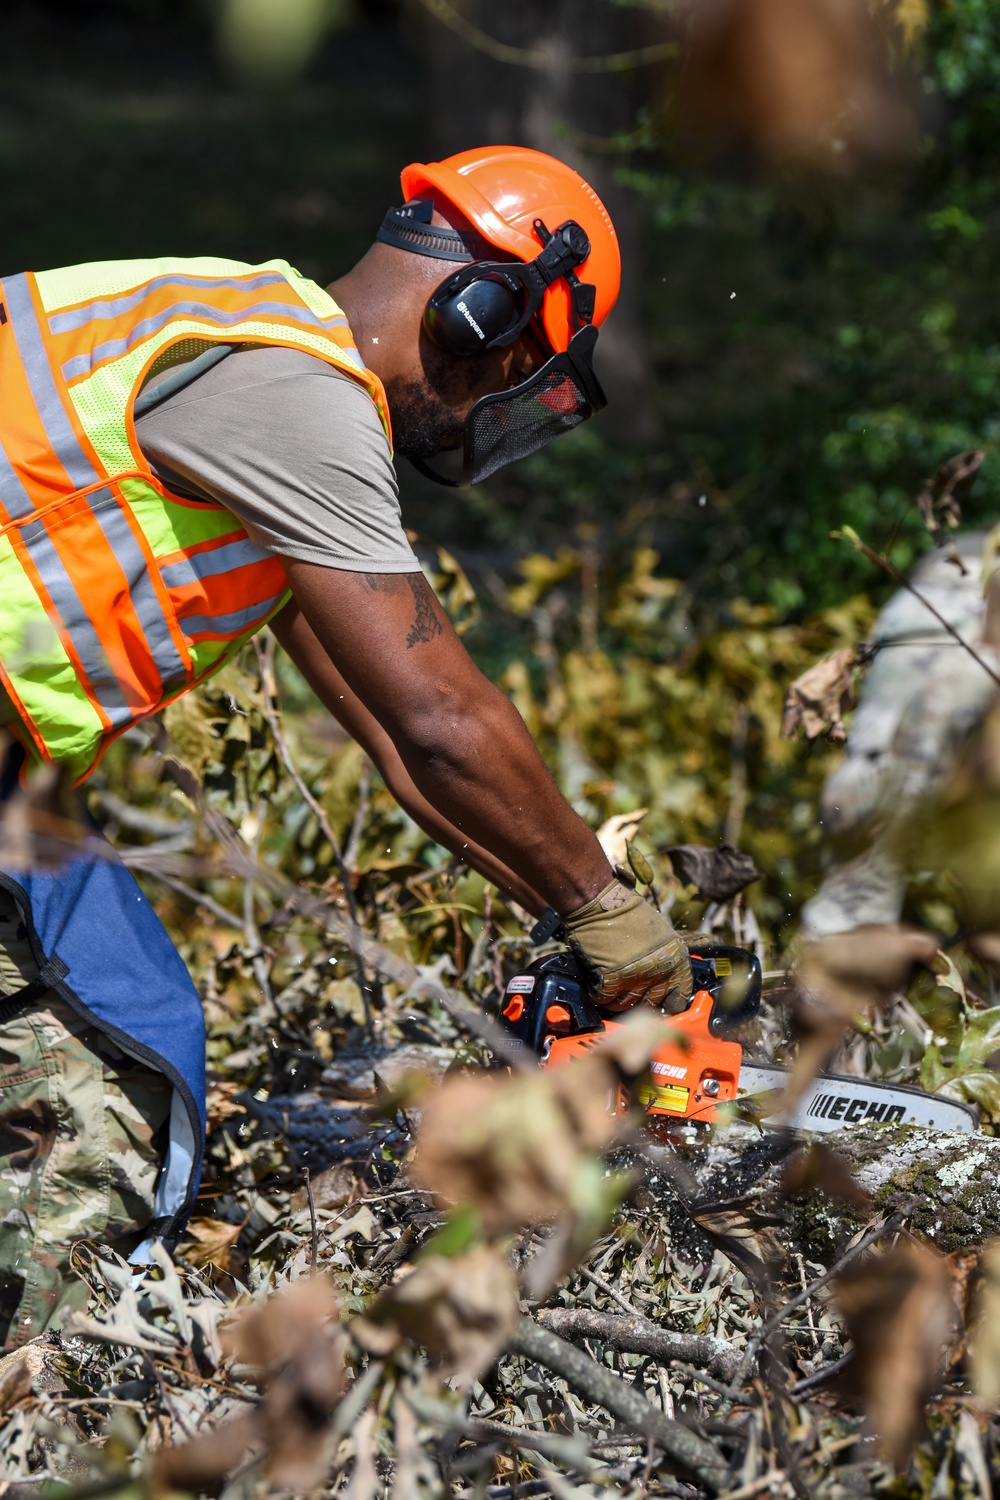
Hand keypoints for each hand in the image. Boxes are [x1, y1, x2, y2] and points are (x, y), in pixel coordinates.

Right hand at [563, 879, 691, 1013]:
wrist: (602, 902)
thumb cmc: (628, 914)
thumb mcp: (662, 933)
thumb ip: (666, 960)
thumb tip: (663, 981)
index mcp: (677, 960)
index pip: (680, 997)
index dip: (668, 1002)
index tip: (659, 1004)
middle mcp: (660, 971)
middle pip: (651, 1003)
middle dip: (638, 1000)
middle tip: (627, 990)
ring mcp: (636, 977)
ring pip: (626, 1004)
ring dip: (616, 998)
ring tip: (610, 984)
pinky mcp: (612, 979)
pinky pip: (604, 998)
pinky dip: (598, 992)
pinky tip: (597, 980)